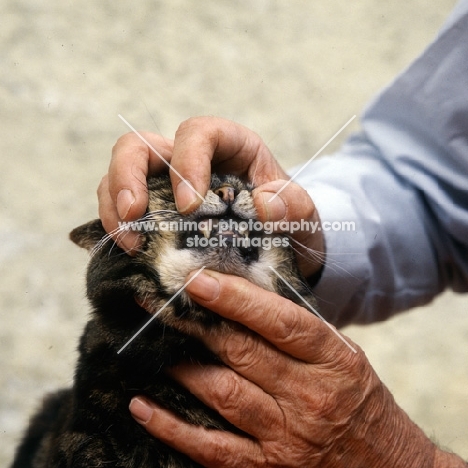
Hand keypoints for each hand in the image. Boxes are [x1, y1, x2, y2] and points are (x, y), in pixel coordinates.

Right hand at [97, 117, 323, 276]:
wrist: (280, 244)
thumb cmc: (288, 220)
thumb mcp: (302, 214)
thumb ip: (295, 206)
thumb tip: (264, 206)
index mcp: (229, 146)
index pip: (197, 132)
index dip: (187, 161)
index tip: (190, 206)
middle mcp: (189, 159)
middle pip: (140, 146)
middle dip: (129, 177)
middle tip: (136, 216)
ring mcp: (165, 184)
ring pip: (119, 175)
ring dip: (115, 207)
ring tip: (131, 244)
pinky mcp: (153, 210)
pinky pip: (121, 208)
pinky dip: (117, 226)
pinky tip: (129, 251)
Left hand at [129, 270, 446, 467]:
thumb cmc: (361, 402)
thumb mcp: (344, 356)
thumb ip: (299, 331)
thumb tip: (244, 297)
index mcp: (333, 360)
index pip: (281, 321)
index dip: (237, 299)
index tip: (197, 279)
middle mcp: (310, 397)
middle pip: (243, 353)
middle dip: (196, 324)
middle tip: (159, 302)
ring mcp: (287, 438)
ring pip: (222, 394)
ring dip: (181, 367)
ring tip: (150, 342)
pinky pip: (212, 448)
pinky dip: (172, 427)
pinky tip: (142, 405)